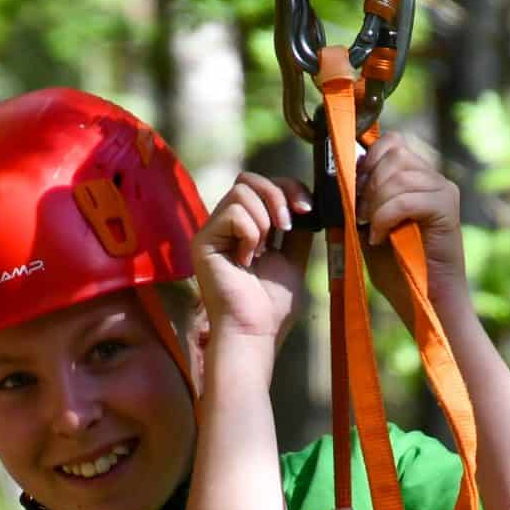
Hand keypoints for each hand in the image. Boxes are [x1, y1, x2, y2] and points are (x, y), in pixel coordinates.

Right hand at [192, 171, 313, 349]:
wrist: (255, 331)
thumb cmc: (272, 306)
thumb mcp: (294, 259)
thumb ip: (298, 230)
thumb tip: (306, 200)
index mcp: (248, 228)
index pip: (263, 186)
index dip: (288, 187)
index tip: (306, 209)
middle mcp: (227, 226)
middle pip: (249, 179)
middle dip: (277, 195)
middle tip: (287, 225)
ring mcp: (213, 231)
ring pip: (241, 191)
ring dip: (264, 219)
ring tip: (262, 252)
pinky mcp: (203, 240)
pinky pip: (233, 212)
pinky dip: (250, 233)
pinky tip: (246, 260)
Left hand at [353, 134, 468, 321]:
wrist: (427, 304)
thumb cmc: (399, 271)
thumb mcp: (369, 228)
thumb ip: (361, 200)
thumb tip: (339, 175)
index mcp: (417, 179)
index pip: (391, 143)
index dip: (367, 159)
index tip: (353, 191)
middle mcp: (433, 179)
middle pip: (394, 153)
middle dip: (368, 182)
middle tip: (360, 215)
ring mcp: (443, 191)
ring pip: (397, 174)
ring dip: (375, 203)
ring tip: (370, 229)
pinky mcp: (447, 208)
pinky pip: (405, 198)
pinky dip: (385, 217)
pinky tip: (380, 238)